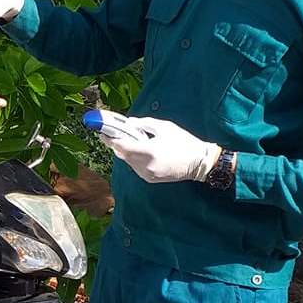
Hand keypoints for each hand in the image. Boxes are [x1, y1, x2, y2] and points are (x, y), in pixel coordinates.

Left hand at [99, 117, 220, 183]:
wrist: (200, 163)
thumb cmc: (183, 142)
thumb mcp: (164, 127)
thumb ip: (144, 124)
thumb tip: (129, 123)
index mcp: (149, 152)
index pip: (122, 146)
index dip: (110, 138)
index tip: (102, 131)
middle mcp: (146, 166)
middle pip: (122, 154)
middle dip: (116, 144)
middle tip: (111, 134)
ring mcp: (147, 175)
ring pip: (128, 161)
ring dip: (125, 151)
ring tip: (129, 141)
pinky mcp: (150, 179)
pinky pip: (135, 167)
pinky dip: (133, 158)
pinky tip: (139, 151)